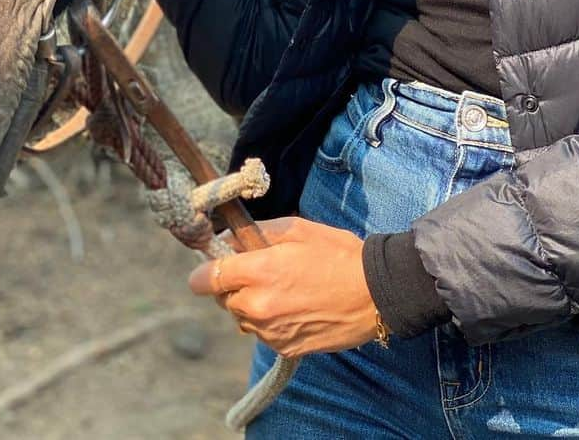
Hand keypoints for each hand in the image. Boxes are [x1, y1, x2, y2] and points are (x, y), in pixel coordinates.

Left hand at [188, 217, 380, 357]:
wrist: (375, 294)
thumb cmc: (337, 254)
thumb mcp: (297, 229)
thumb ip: (256, 234)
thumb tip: (228, 240)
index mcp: (258, 273)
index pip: (205, 279)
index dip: (204, 271)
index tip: (212, 264)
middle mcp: (258, 307)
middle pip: (222, 299)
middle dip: (233, 285)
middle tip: (260, 270)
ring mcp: (271, 333)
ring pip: (242, 318)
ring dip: (252, 304)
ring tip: (283, 288)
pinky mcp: (285, 350)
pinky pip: (263, 334)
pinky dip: (270, 322)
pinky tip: (295, 306)